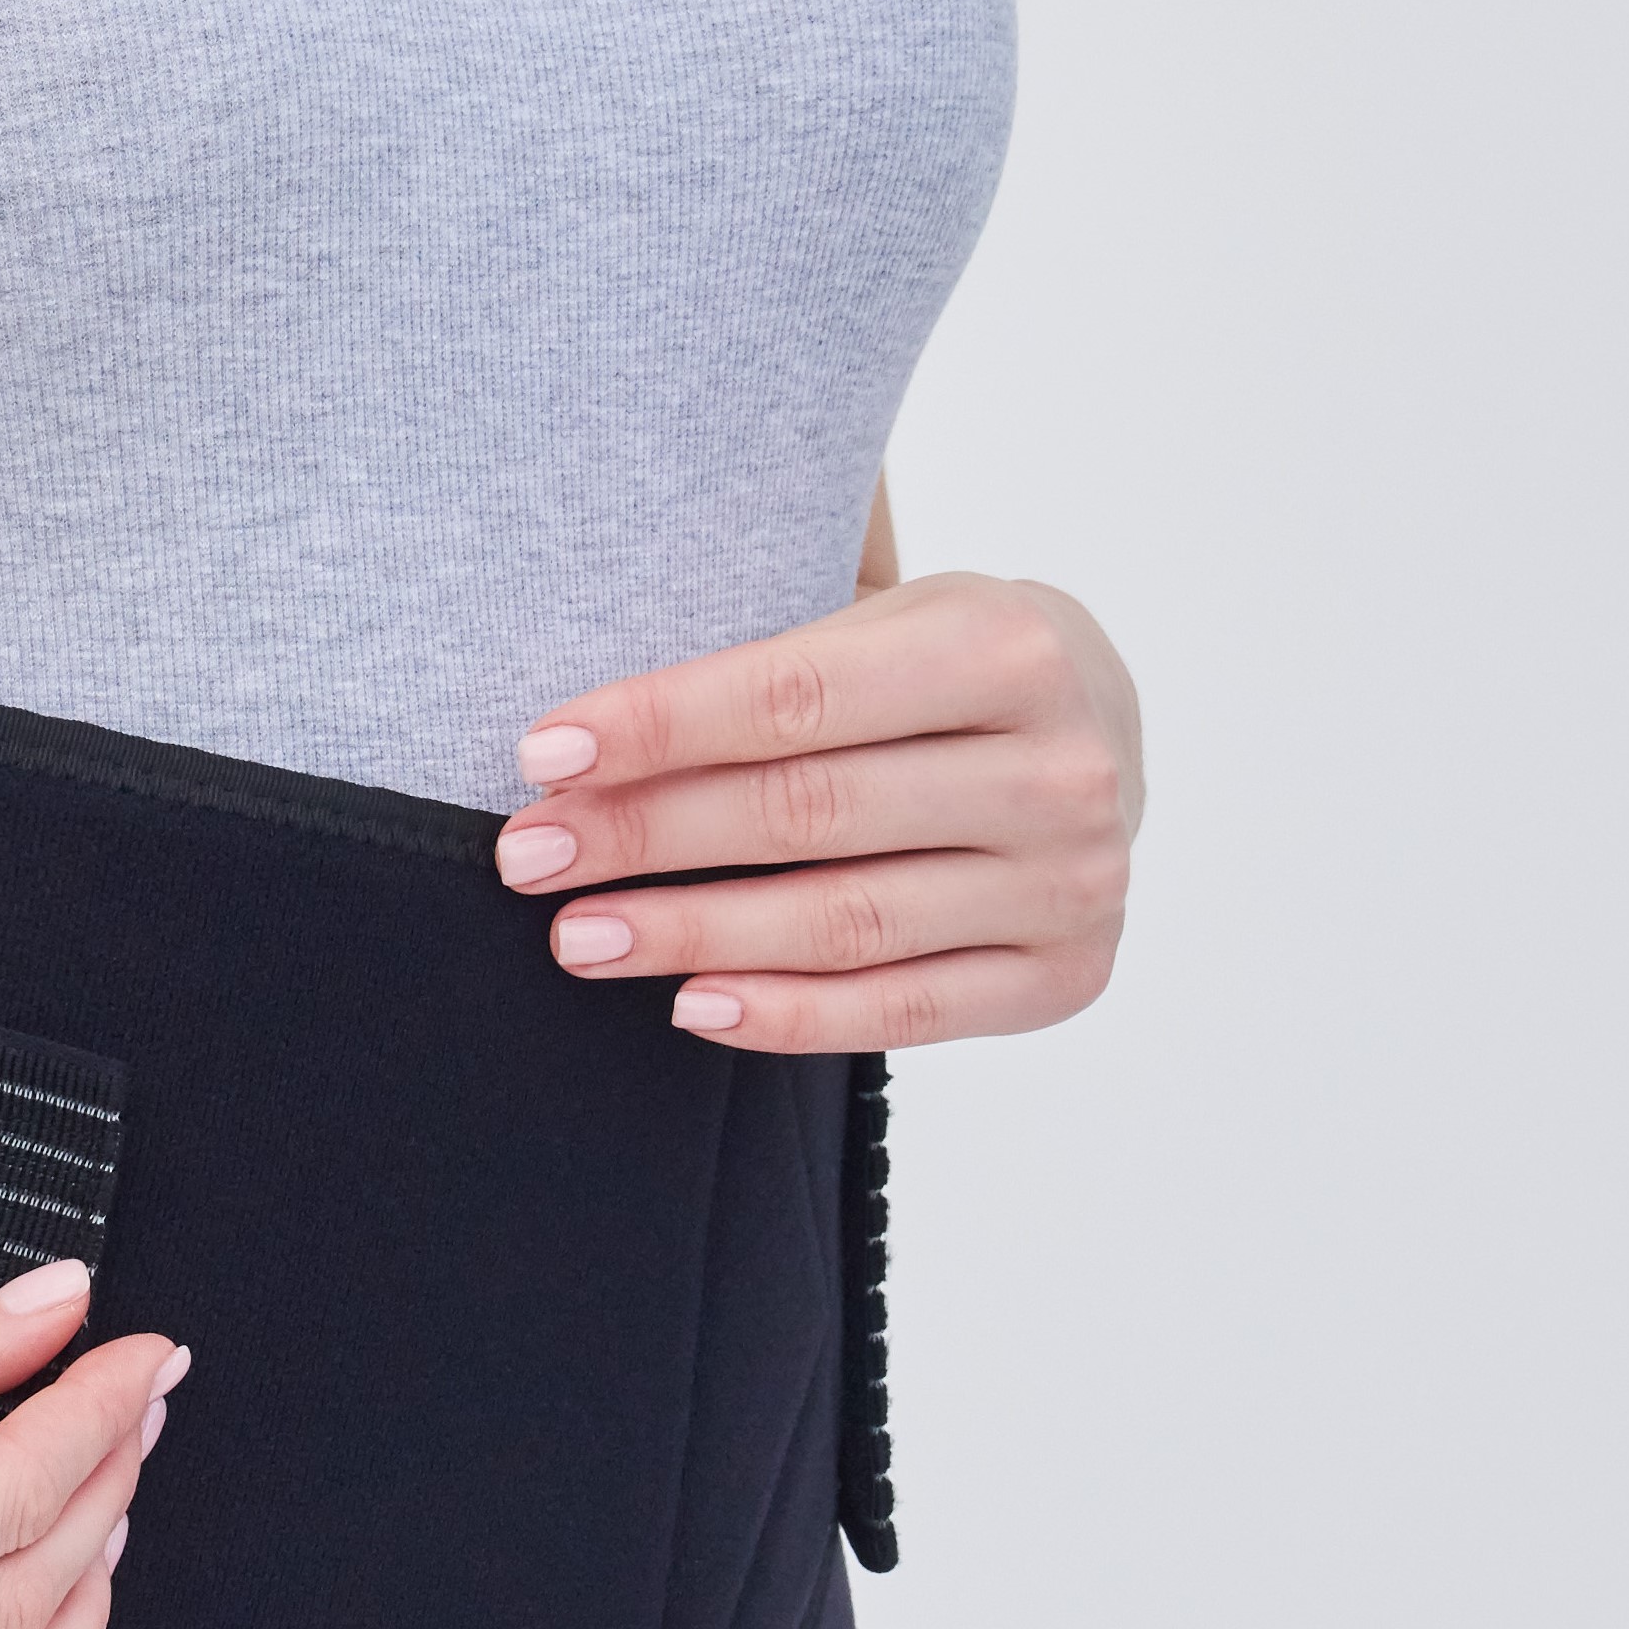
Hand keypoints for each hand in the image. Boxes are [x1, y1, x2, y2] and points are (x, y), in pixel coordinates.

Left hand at [493, 573, 1141, 1053]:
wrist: (1101, 728)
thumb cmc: (946, 663)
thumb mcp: (884, 613)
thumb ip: (771, 662)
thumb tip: (580, 743)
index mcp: (1007, 647)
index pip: (794, 699)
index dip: (658, 728)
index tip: (541, 756)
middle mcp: (1060, 769)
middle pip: (807, 814)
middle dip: (646, 836)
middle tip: (528, 856)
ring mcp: (1074, 883)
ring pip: (844, 922)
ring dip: (690, 935)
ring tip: (579, 936)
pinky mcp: (1066, 974)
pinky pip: (904, 1010)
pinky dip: (787, 1015)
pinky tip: (689, 1006)